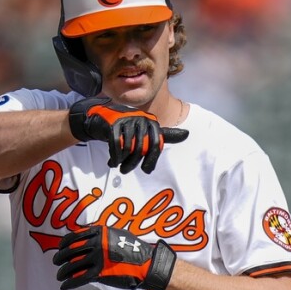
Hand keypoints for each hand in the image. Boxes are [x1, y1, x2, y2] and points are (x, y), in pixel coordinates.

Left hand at [53, 225, 176, 289]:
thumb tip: (91, 238)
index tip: (60, 247)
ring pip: (73, 265)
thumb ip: (103, 236)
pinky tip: (64, 285)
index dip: (65, 243)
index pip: (76, 236)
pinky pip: (80, 278)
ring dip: (63, 271)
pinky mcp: (100, 273)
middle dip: (60, 257)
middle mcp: (97, 244)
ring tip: (59, 275)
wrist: (147, 264)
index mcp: (100, 233)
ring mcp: (98, 258)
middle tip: (55, 261)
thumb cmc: (136, 250)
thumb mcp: (119, 235)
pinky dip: (70, 282)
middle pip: (71, 250)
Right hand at [68, 97, 188, 173]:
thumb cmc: (128, 129)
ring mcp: (127, 120)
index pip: (156, 144)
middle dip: (133, 163)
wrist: (103, 119)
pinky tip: (112, 163)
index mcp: (151, 122)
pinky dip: (114, 157)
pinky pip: (116, 144)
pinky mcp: (113, 123)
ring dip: (122, 162)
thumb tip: (187, 134)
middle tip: (126, 170)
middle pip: (141, 148)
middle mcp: (141, 119)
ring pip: (128, 148)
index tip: (146, 170)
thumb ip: (165, 135)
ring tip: (119, 166)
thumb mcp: (147, 132)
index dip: (151, 160)